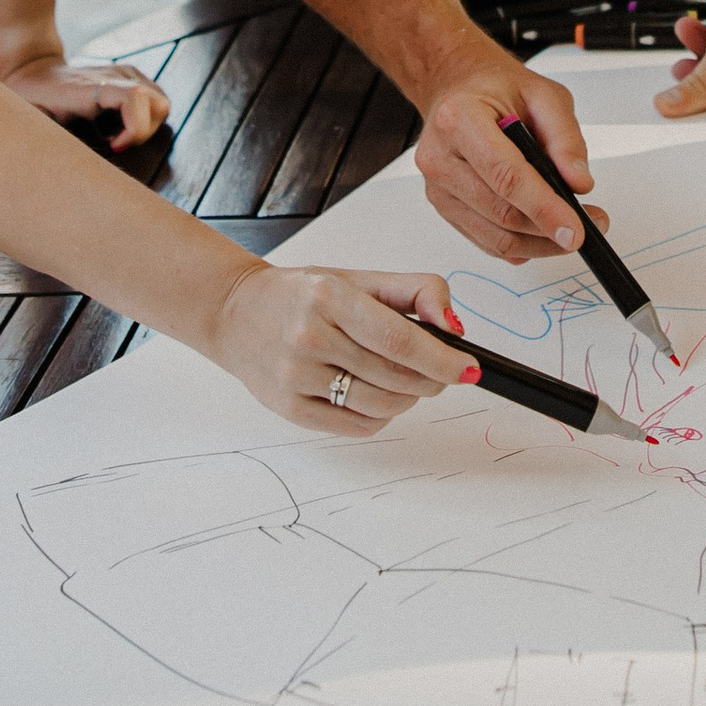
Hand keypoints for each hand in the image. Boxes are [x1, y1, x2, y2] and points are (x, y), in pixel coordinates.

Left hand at [0, 46, 171, 151]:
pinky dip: (144, 119)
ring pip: (161, 103)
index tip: (114, 148)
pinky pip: (154, 100)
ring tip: (117, 137)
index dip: (135, 129)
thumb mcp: (37, 124)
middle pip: (157, 104)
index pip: (134, 97)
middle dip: (143, 133)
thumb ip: (54, 145)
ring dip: (145, 127)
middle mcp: (114, 75)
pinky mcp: (129, 76)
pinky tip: (118, 127)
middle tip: (115, 146)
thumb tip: (72, 172)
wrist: (31, 70)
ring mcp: (124, 73)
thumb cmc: (31, 101)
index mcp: (90, 87)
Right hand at [208, 262, 473, 433]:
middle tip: (442, 373)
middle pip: (394, 376)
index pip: (398, 338)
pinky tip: (377, 395)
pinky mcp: (289, 409)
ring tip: (406, 381)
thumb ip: (414, 291)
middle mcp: (309, 336)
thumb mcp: (358, 278)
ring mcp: (296, 377)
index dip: (441, 359)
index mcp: (329, 297)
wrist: (236, 312)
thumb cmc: (303, 295)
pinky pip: (355, 427)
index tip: (469, 369)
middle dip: (430, 380)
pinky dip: (380, 416)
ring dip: (408, 399)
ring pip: (379, 406)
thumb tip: (455, 328)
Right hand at [415, 59, 601, 262]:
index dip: (543, 207)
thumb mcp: (543, 95)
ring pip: (496, 236)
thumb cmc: (495, 88)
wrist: (458, 88)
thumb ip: (565, 138)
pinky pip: (487, 240)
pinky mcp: (444, 207)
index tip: (574, 229)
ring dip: (538, 243)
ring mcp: (438, 187)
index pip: (506, 175)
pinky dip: (520, 244)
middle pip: (502, 212)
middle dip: (549, 229)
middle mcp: (440, 157)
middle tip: (586, 227)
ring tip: (568, 231)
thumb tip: (579, 182)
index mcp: (459, 119)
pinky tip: (541, 232)